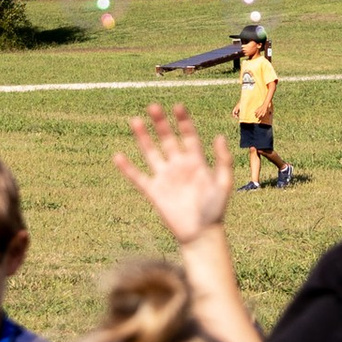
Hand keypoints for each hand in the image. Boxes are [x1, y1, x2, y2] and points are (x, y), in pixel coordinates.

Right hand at [115, 106, 233, 245]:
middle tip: (153, 106)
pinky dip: (127, 168)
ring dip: (143, 138)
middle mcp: (179, 166)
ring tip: (135, 120)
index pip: (189, 136)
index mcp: (196, 162)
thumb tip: (219, 136)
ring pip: (151, 153)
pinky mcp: (154, 192)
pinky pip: (138, 177)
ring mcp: (165, 178)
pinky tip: (118, 156)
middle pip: (167, 139)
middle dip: (160, 123)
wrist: (201, 235)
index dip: (183, 122)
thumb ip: (222, 160)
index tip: (178, 107)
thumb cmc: (215, 210)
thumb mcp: (223, 183)